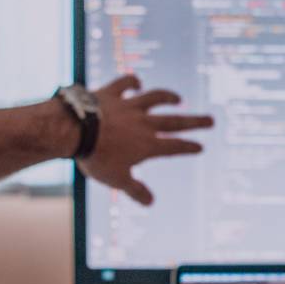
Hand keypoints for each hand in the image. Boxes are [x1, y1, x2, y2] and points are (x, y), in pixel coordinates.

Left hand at [77, 75, 213, 205]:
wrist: (74, 130)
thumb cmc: (96, 157)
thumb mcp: (116, 179)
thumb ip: (135, 190)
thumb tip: (151, 202)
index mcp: (147, 145)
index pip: (174, 147)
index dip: (189, 147)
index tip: (200, 147)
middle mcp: (143, 123)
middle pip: (174, 121)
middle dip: (194, 122)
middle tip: (211, 120)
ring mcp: (128, 106)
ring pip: (155, 98)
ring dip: (168, 97)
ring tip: (178, 99)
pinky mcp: (111, 93)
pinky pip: (126, 83)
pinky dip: (133, 81)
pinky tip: (138, 83)